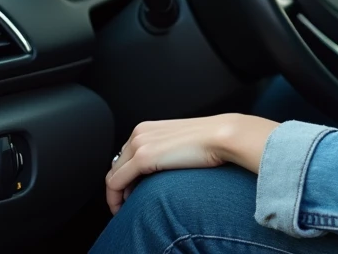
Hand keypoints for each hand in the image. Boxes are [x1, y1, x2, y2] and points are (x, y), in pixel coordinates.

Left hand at [105, 114, 279, 214]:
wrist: (223, 136)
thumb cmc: (211, 141)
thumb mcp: (180, 143)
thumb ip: (165, 151)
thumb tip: (160, 168)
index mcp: (147, 128)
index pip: (124, 157)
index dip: (125, 177)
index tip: (131, 192)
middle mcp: (139, 133)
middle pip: (116, 167)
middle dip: (120, 187)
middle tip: (128, 203)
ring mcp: (139, 144)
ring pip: (114, 176)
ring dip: (117, 195)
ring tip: (126, 208)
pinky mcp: (143, 157)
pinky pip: (116, 183)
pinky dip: (115, 199)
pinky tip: (124, 208)